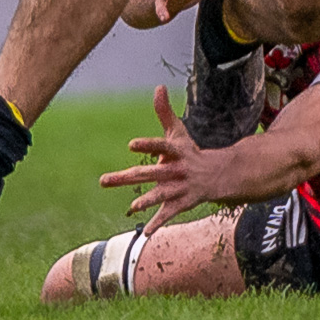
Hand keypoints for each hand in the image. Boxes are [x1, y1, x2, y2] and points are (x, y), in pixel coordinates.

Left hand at [100, 87, 223, 233]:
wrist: (217, 174)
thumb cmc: (189, 151)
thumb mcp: (177, 132)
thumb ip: (164, 112)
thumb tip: (158, 87)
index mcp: (176, 151)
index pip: (161, 146)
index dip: (147, 146)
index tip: (130, 145)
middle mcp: (178, 170)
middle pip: (151, 174)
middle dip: (128, 178)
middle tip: (103, 180)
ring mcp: (180, 188)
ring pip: (163, 195)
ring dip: (148, 201)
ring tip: (132, 207)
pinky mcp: (182, 203)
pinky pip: (169, 214)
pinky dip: (158, 223)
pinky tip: (145, 232)